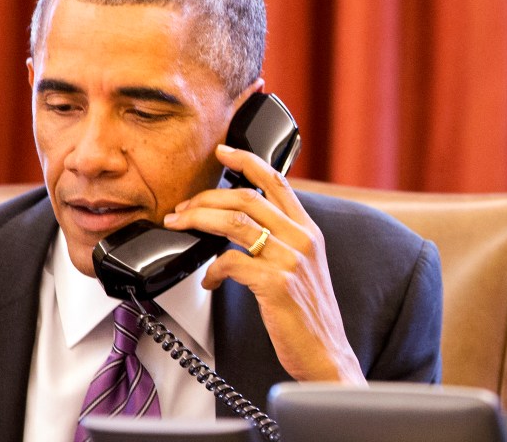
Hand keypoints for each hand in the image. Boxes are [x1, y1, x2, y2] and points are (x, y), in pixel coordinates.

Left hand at [163, 144, 366, 384]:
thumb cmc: (308, 313)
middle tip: (181, 208)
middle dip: (205, 198)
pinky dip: (211, 269)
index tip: (222, 152)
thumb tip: (239, 223)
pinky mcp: (277, 284)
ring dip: (198, 221)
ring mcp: (291, 260)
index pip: (276, 181)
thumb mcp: (304, 266)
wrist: (326, 354)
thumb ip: (281, 239)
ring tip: (180, 226)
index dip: (247, 161)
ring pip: (234, 223)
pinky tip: (207, 279)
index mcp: (308, 230)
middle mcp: (302, 238)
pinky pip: (231, 263)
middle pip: (246, 199)